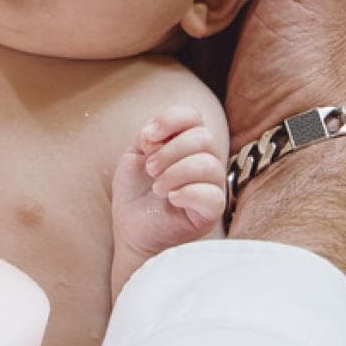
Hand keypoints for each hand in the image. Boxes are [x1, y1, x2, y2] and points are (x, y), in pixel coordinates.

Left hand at [111, 104, 226, 260]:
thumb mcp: (134, 157)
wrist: (132, 230)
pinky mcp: (212, 212)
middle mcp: (205, 160)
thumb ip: (147, 138)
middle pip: (203, 137)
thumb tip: (158, 135)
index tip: (148, 137)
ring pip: (209, 164)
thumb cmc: (135, 193)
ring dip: (175, 173)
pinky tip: (172, 199)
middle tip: (150, 170)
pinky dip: (188, 192)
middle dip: (170, 151)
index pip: (193, 115)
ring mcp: (212, 185)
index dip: (170, 120)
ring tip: (158, 188)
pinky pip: (213, 195)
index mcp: (187, 143)